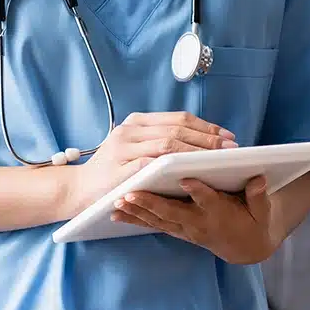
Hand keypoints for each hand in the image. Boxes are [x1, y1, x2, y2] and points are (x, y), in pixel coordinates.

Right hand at [62, 113, 235, 218]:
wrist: (78, 190)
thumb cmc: (112, 173)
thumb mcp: (135, 150)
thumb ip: (161, 143)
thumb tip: (203, 143)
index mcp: (137, 122)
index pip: (178, 119)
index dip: (206, 127)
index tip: (229, 136)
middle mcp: (130, 130)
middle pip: (177, 129)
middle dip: (208, 139)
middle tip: (232, 148)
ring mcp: (123, 147)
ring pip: (168, 144)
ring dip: (197, 151)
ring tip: (219, 159)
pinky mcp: (120, 168)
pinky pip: (153, 163)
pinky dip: (175, 165)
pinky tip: (192, 170)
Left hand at [112, 174, 276, 263]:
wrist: (245, 247)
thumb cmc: (254, 222)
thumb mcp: (262, 212)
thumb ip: (259, 197)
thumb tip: (259, 179)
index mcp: (220, 214)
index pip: (208, 201)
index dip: (198, 191)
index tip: (186, 179)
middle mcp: (200, 223)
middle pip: (173, 212)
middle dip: (152, 203)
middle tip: (132, 194)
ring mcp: (186, 229)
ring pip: (158, 220)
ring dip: (137, 212)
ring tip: (117, 203)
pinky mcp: (177, 230)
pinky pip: (153, 225)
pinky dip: (135, 219)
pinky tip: (117, 213)